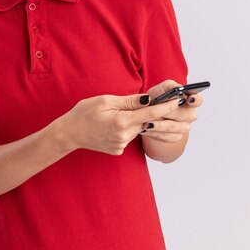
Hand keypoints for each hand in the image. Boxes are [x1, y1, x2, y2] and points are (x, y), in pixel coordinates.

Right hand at [59, 92, 185, 155]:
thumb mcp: (105, 100)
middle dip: (160, 117)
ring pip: (138, 130)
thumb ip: (129, 101)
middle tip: (180, 115)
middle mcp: (124, 136)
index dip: (166, 107)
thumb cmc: (84, 113)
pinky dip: (128, 129)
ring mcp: (121, 145)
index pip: (150, 114)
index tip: (177, 102)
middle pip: (147, 123)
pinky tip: (114, 125)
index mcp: (121, 121)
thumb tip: (148, 99)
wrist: (69, 133)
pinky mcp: (118, 150)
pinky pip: (129, 136)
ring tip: (143, 119)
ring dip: (140, 122)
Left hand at [139, 80, 202, 142]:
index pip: (198, 100)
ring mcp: (184, 126)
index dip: (195, 99)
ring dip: (161, 125)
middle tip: (157, 111)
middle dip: (170, 112)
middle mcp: (189, 114)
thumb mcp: (161, 89)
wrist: (147, 113)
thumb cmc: (157, 98)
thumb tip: (179, 89)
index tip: (189, 99)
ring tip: (147, 123)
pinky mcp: (176, 136)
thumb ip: (171, 87)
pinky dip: (157, 133)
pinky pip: (169, 136)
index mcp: (188, 100)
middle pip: (187, 114)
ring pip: (177, 127)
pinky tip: (147, 129)